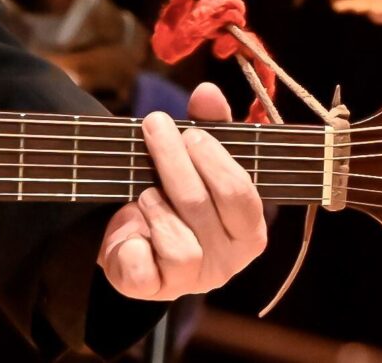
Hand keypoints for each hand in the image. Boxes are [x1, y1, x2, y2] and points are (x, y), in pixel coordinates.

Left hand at [98, 82, 268, 301]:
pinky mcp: (153, 289)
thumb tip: (208, 92)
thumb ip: (210, 127)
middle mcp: (227, 262)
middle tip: (154, 126)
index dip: (214, 160)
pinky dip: (134, 244)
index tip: (190, 132)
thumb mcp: (198, 161)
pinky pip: (144, 269)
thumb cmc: (178, 197)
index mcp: (249, 231)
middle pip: (202, 207)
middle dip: (174, 162)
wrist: (138, 242)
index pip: (240, 195)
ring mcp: (190, 280)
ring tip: (144, 188)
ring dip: (155, 204)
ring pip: (178, 244)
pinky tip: (132, 226)